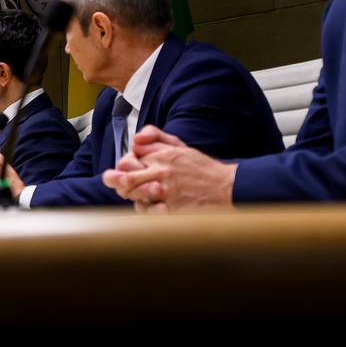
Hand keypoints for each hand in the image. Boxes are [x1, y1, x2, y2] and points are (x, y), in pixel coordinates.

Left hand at [101, 125, 236, 212]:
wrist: (228, 187)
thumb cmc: (202, 169)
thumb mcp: (180, 145)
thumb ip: (156, 136)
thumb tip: (136, 138)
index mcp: (163, 154)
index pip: (130, 155)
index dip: (127, 163)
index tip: (129, 167)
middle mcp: (162, 170)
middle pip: (124, 174)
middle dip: (117, 180)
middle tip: (120, 184)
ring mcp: (166, 190)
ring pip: (131, 192)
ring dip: (131, 195)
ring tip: (139, 195)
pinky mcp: (171, 208)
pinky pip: (145, 210)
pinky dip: (144, 209)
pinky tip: (152, 206)